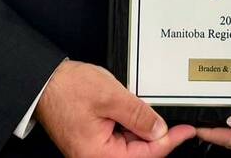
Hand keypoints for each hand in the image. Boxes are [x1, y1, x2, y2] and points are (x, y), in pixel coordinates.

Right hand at [35, 60, 194, 156]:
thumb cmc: (68, 88)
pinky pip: (118, 137)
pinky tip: (133, 111)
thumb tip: (160, 131)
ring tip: (143, 108)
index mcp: (98, 154)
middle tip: (175, 122)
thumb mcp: (111, 96)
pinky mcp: (92, 140)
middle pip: (137, 153)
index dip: (169, 142)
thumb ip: (139, 115)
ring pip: (129, 145)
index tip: (186, 132)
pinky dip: (130, 125)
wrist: (44, 81)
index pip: (144, 155)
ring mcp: (93, 149)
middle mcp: (94, 156)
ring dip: (141, 130)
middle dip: (155, 136)